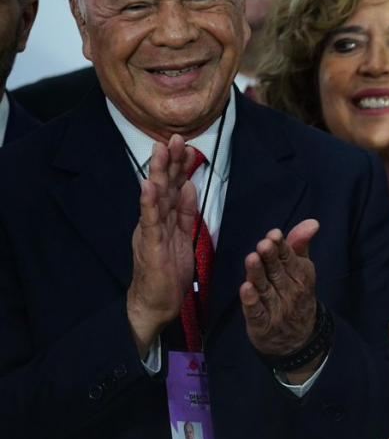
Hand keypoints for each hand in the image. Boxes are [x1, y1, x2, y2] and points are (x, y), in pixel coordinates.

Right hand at [127, 136, 198, 355]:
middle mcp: (155, 220)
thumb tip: (190, 186)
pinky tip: (148, 186)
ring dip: (158, 173)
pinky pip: (149, 221)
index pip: (174, 186)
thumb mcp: (183, 235)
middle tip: (175, 136)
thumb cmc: (170, 270)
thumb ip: (185, 212)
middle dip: (170, 161)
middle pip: (164, 185)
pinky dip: (148, 202)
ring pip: (155, 197)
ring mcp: (150, 230)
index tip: (187, 144)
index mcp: (165, 217)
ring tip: (160, 151)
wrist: (158, 301)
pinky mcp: (148, 245)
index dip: (180, 166)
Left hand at [240, 219, 320, 379]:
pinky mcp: (262, 325)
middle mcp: (289, 291)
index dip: (282, 247)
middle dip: (270, 258)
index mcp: (300, 276)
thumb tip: (312, 222)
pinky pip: (257, 312)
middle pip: (277, 272)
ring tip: (251, 259)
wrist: (298, 340)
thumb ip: (300, 246)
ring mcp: (276, 309)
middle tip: (263, 244)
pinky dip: (251, 302)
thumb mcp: (301, 271)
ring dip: (258, 275)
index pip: (290, 258)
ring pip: (265, 289)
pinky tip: (245, 289)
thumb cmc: (295, 296)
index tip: (274, 235)